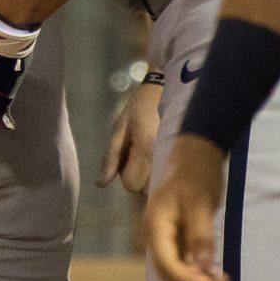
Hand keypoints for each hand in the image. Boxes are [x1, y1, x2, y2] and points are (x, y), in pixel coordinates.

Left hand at [100, 79, 163, 193]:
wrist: (164, 92)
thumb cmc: (138, 107)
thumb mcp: (119, 129)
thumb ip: (111, 157)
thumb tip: (101, 184)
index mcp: (145, 151)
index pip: (131, 184)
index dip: (124, 174)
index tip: (126, 158)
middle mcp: (161, 159)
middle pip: (143, 189)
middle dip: (136, 176)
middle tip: (135, 154)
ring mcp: (172, 159)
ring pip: (155, 185)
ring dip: (147, 175)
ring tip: (145, 154)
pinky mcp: (178, 156)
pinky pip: (164, 176)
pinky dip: (157, 171)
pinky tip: (155, 155)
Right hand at [144, 134, 229, 280]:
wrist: (195, 157)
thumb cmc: (196, 175)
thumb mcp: (200, 203)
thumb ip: (200, 235)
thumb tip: (203, 266)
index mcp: (155, 227)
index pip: (167, 265)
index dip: (188, 280)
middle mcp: (156, 237)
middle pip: (169, 274)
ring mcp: (165, 239)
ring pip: (176, 272)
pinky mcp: (176, 239)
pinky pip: (183, 263)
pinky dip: (198, 272)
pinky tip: (216, 273)